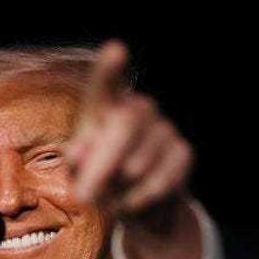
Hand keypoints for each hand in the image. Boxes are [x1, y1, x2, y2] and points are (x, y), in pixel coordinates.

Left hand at [66, 40, 203, 258]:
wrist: (139, 209)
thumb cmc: (101, 183)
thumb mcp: (78, 174)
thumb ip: (75, 161)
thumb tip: (77, 150)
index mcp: (106, 110)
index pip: (104, 87)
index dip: (109, 71)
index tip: (116, 50)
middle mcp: (138, 110)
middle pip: (126, 124)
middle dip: (103, 164)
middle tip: (84, 196)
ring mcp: (164, 129)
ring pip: (138, 163)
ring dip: (118, 191)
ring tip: (113, 198)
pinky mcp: (183, 152)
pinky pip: (158, 182)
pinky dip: (138, 201)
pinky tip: (133, 202)